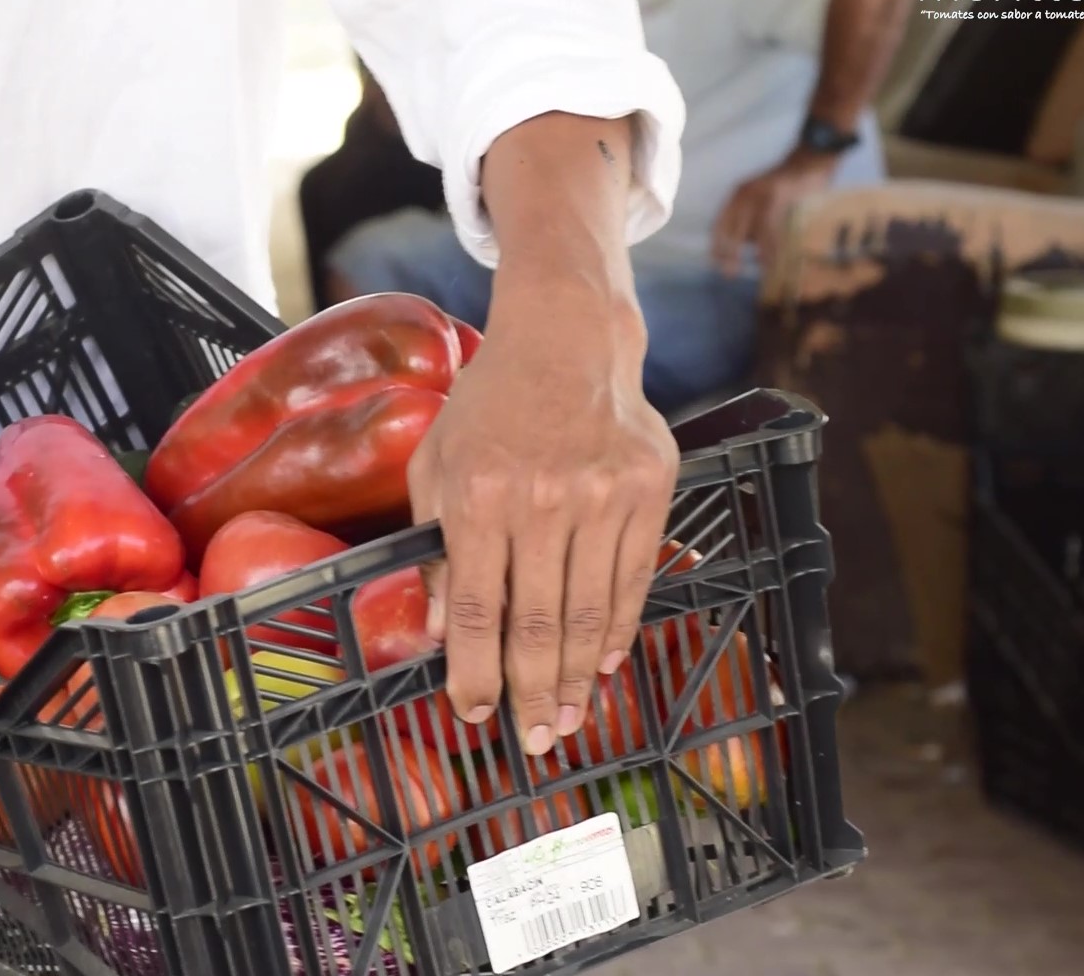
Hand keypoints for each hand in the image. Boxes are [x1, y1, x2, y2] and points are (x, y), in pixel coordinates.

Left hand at [408, 288, 676, 755]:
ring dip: (577, 676)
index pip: (478, 608)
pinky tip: (603, 664)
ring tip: (569, 719)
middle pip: (538, 621)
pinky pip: (633, 579)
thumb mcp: (435, 465)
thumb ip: (434, 545)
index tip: (472, 713)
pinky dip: (618, 628)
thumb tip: (440, 628)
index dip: (474, 671)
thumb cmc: (488, 406)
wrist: (566, 342)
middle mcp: (543, 500)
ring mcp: (602, 496)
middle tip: (535, 740)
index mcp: (478, 496)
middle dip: (531, 692)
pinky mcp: (648, 490)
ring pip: (589, 610)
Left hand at [711, 150, 836, 276]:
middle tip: (728, 274)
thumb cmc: (788, 184)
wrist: (810, 160)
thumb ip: (751, 216)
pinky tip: (770, 260)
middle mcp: (744, 194)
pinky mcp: (777, 198)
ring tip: (757, 269)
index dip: (717, 244)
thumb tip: (744, 244)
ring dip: (755, 253)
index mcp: (738, 195)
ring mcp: (760, 195)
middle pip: (732, 230)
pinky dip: (769, 247)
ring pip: (752, 232)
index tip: (715, 261)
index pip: (720, 223)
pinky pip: (769, 229)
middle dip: (730, 254)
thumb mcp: (761, 197)